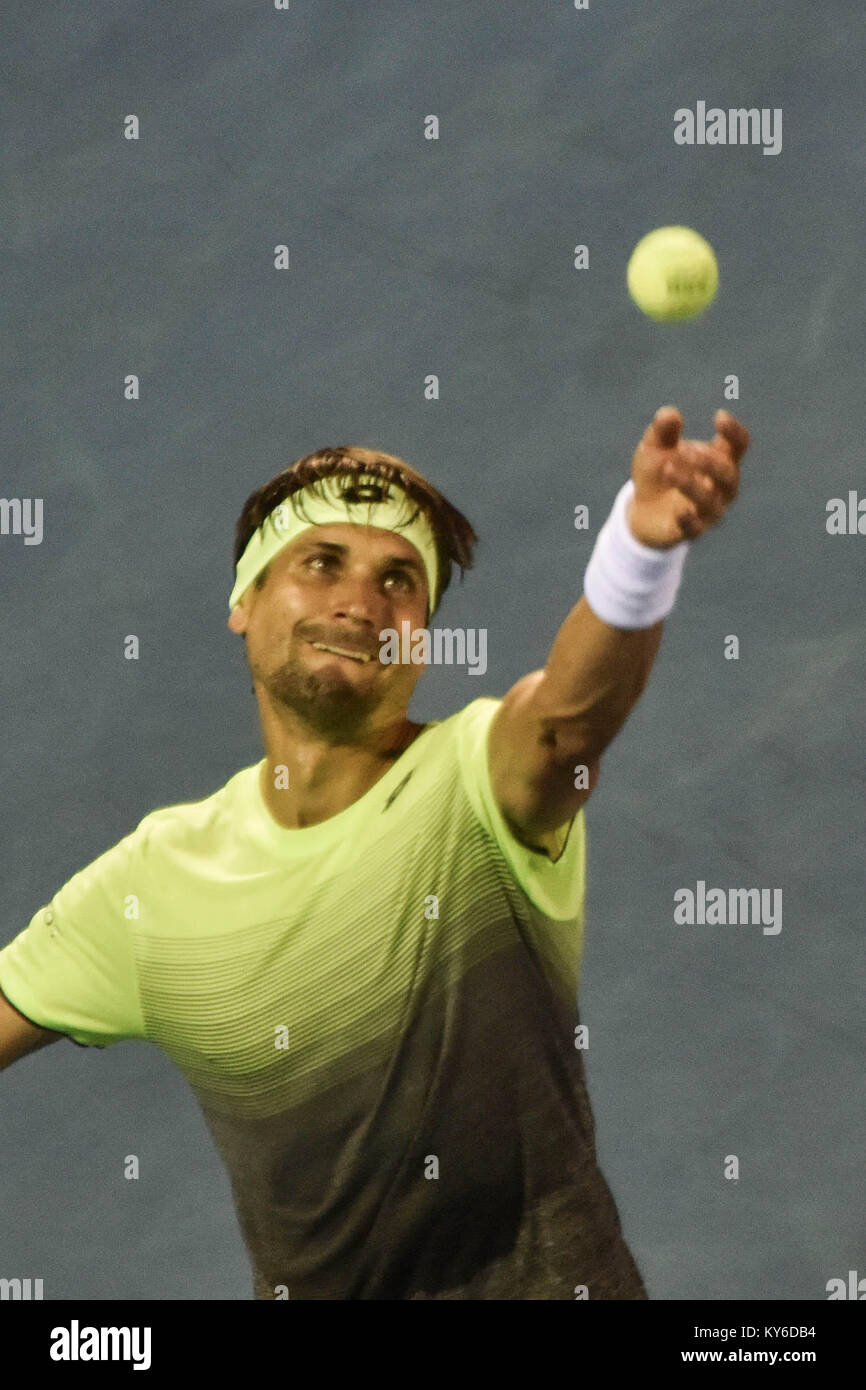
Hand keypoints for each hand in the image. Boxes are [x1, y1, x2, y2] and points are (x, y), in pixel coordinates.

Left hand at [627, 406, 749, 548]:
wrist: (641, 509)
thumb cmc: (657, 472)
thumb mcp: (654, 447)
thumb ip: (662, 431)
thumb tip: (670, 414)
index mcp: (718, 460)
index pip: (738, 445)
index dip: (734, 432)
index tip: (719, 416)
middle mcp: (720, 487)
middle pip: (728, 474)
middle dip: (709, 462)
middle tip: (684, 451)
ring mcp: (708, 511)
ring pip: (712, 502)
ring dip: (691, 485)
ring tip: (668, 470)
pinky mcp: (691, 531)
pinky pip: (697, 529)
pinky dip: (690, 520)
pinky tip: (680, 510)